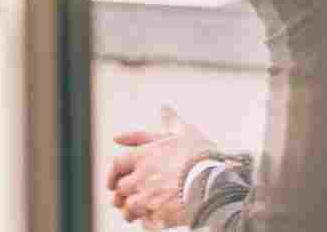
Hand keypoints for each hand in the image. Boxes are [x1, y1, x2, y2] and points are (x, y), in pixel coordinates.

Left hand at [106, 106, 214, 229]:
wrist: (215, 182)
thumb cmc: (200, 156)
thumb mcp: (184, 133)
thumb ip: (170, 121)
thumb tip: (164, 107)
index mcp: (142, 156)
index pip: (116, 165)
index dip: (111, 175)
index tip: (112, 183)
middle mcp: (141, 177)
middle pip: (121, 189)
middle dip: (119, 196)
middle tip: (120, 201)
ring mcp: (149, 198)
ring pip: (130, 208)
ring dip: (129, 211)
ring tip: (132, 215)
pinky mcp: (160, 216)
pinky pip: (146, 222)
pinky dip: (146, 222)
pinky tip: (150, 221)